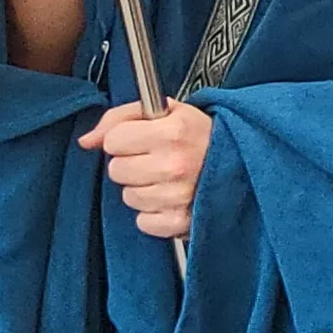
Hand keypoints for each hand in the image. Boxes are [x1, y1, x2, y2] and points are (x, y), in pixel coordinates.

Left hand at [82, 100, 211, 239]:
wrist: (245, 163)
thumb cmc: (203, 136)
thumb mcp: (168, 111)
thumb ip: (120, 118)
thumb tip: (87, 141)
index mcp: (172, 131)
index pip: (114, 140)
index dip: (125, 138)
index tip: (143, 139)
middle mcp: (174, 164)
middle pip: (117, 170)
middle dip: (132, 163)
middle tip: (156, 159)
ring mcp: (177, 196)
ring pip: (128, 196)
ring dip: (143, 189)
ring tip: (167, 179)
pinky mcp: (180, 221)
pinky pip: (143, 221)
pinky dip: (154, 213)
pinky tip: (171, 198)